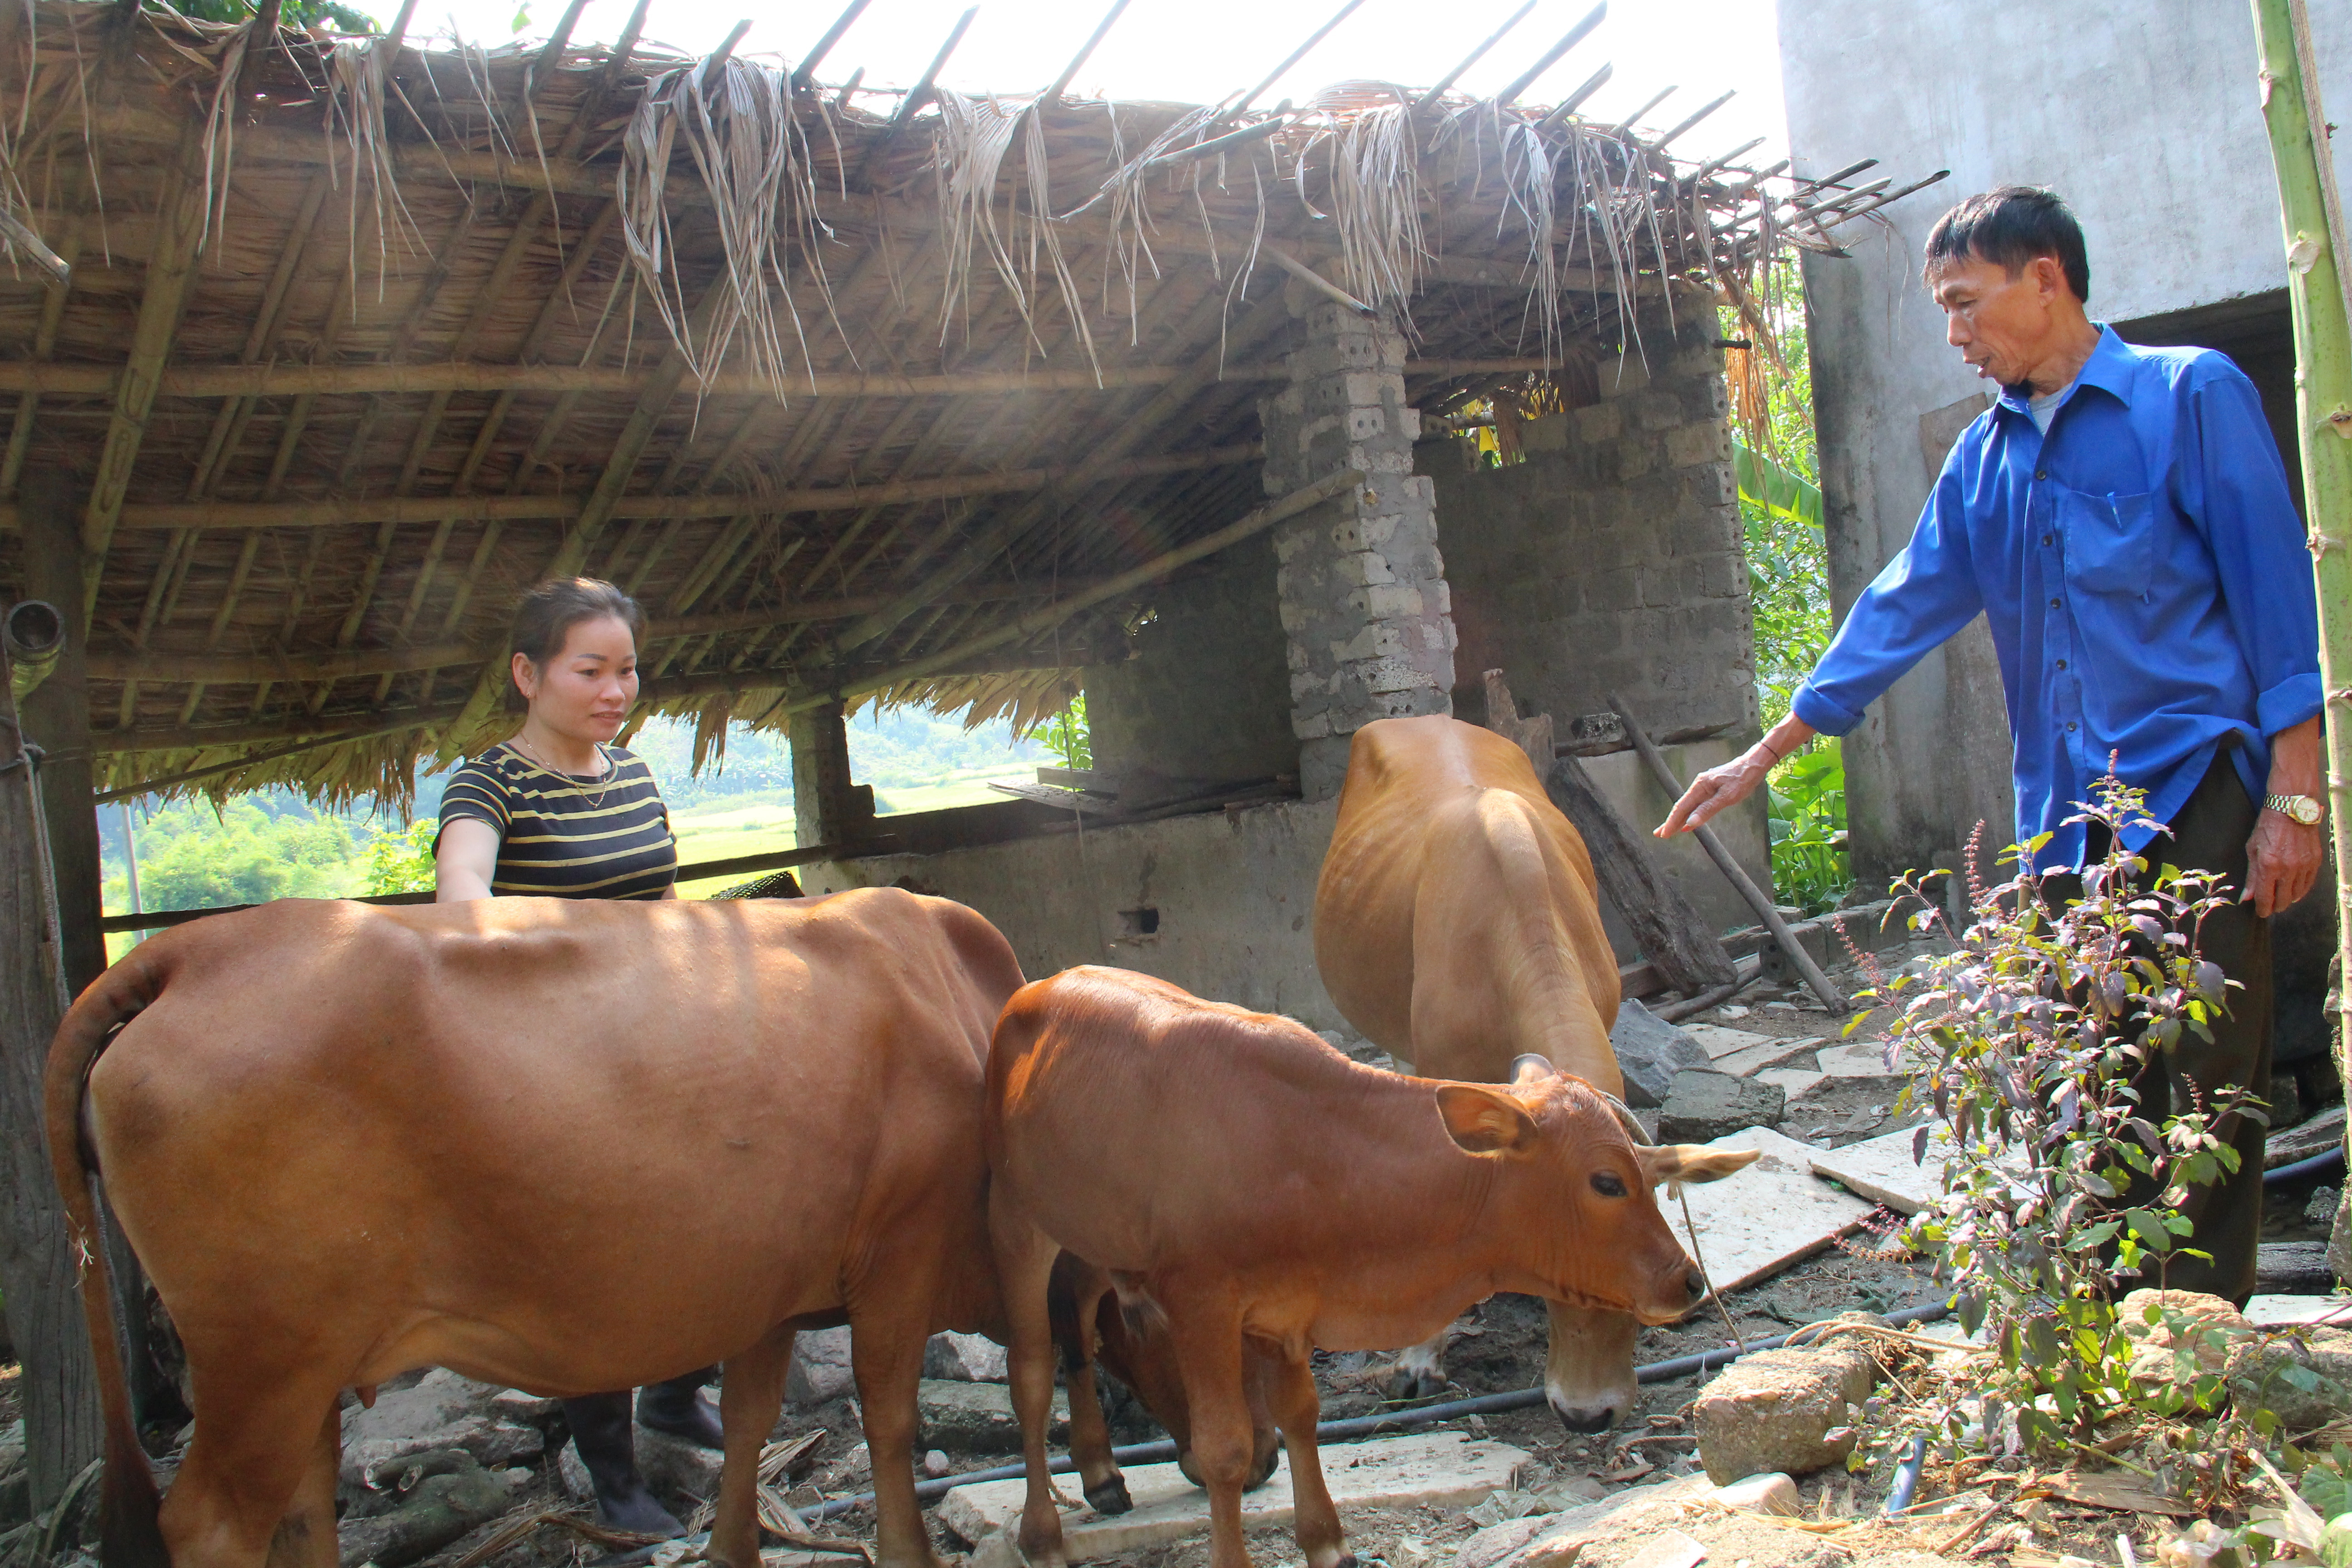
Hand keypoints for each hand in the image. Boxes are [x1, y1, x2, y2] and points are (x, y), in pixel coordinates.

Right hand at [1657, 742, 1778, 837]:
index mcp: (1700, 786)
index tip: (1664, 834)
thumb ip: (1708, 809)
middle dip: (1670, 821)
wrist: (1754, 764)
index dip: (1672, 822)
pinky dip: (1690, 813)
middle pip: (1682, 807)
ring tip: (1669, 830)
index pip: (1682, 808)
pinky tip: (1687, 821)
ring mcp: (1704, 787)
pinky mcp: (1711, 788)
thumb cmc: (1743, 779)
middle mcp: (1699, 786)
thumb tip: (1690, 823)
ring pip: (1688, 806)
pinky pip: (1696, 803)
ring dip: (1679, 818)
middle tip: (1659, 834)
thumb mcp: (1727, 797)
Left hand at [2243, 808, 2323, 917]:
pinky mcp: (2315, 862)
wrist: (2291, 810)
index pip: (2265, 897)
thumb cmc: (2267, 827)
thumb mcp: (2252, 849)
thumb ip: (2251, 876)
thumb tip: (2247, 897)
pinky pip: (2308, 884)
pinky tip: (2294, 891)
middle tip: (2270, 907)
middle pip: (2283, 900)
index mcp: (2268, 866)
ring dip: (2288, 900)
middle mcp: (2288, 869)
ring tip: (2281, 899)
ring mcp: (2304, 866)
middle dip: (2275, 907)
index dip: (2262, 909)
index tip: (2261, 912)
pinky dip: (2301, 891)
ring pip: (2297, 895)